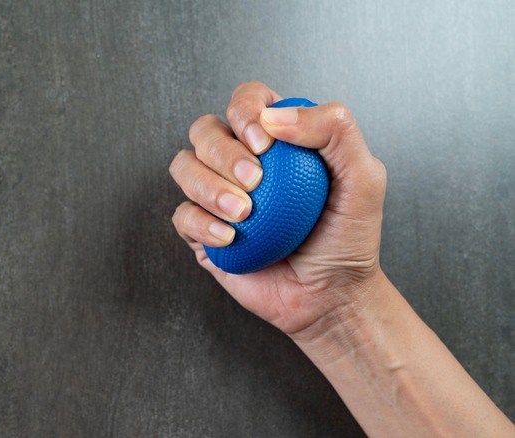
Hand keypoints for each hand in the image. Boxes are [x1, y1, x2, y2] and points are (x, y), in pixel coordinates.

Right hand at [169, 81, 387, 338]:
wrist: (330, 296)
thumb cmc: (348, 237)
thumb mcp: (364, 178)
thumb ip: (335, 131)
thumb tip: (276, 115)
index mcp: (276, 139)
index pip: (247, 100)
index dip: (244, 110)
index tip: (264, 143)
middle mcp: (240, 161)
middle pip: (204, 129)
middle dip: (223, 151)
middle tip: (255, 182)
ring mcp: (216, 196)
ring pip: (184, 167)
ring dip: (208, 186)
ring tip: (244, 214)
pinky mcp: (201, 232)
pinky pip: (181, 215)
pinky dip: (201, 222)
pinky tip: (230, 237)